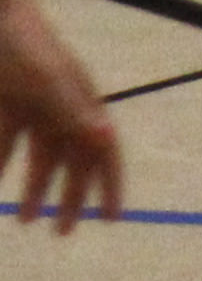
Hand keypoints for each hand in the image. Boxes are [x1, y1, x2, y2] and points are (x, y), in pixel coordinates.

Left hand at [0, 0, 121, 231]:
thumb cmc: (19, 46)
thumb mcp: (45, 81)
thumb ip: (73, 111)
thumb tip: (106, 137)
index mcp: (81, 102)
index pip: (104, 150)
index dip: (110, 184)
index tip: (111, 219)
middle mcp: (63, 107)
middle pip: (73, 160)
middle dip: (70, 197)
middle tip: (61, 233)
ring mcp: (32, 106)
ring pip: (39, 156)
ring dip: (34, 188)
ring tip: (24, 220)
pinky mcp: (7, 103)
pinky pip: (8, 141)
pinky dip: (3, 163)